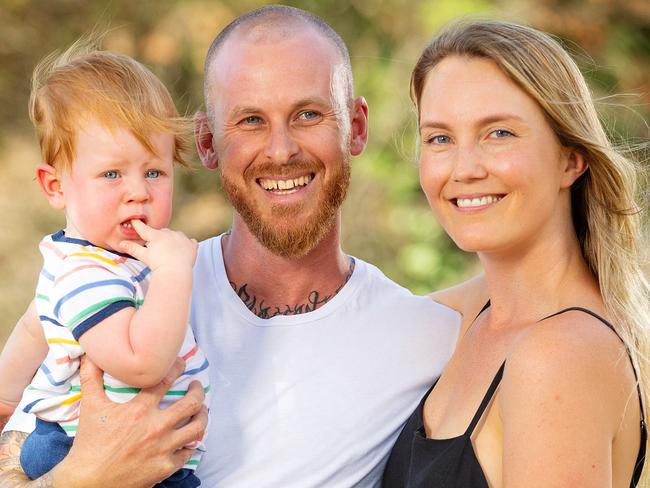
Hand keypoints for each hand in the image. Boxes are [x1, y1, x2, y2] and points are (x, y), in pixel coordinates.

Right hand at [53, 356, 206, 487]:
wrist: (87, 482)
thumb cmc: (89, 444)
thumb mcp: (90, 407)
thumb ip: (92, 377)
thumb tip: (90, 354)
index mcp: (139, 410)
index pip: (166, 380)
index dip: (178, 367)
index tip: (182, 363)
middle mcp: (156, 428)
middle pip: (191, 403)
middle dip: (198, 391)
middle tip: (196, 386)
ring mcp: (163, 449)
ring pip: (197, 427)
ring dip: (202, 416)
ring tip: (201, 410)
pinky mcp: (165, 467)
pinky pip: (188, 452)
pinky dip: (191, 443)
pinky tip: (189, 438)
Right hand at [119, 220, 196, 270]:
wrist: (175, 271)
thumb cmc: (158, 264)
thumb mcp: (143, 256)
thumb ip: (132, 248)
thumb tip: (121, 244)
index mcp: (156, 236)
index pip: (145, 229)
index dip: (139, 225)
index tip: (135, 221)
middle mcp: (169, 234)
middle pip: (162, 232)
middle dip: (159, 237)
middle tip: (157, 246)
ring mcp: (181, 238)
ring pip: (176, 235)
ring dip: (172, 239)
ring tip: (170, 250)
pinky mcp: (191, 245)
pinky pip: (190, 242)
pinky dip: (187, 244)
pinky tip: (184, 249)